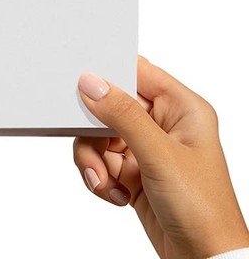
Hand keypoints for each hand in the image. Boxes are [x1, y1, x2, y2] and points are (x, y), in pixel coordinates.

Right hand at [74, 55, 248, 258]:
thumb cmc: (203, 210)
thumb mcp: (159, 156)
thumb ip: (123, 115)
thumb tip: (91, 82)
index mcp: (182, 108)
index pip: (136, 71)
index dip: (107, 73)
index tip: (79, 83)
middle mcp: (164, 123)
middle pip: (109, 106)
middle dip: (93, 133)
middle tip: (93, 152)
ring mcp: (147, 148)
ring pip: (99, 135)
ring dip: (94, 160)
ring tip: (104, 183)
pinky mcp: (134, 172)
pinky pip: (100, 160)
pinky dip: (99, 176)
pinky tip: (115, 195)